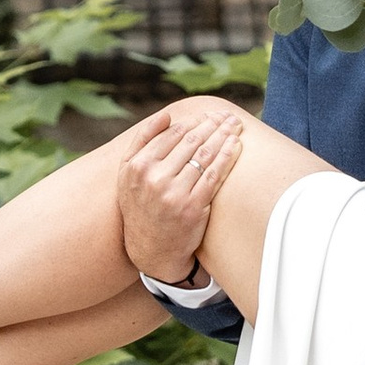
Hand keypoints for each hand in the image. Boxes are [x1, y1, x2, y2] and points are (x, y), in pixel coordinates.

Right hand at [120, 101, 246, 286]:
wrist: (150, 249)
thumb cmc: (141, 204)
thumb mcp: (128, 173)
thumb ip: (142, 141)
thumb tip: (167, 115)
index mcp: (137, 166)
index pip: (173, 134)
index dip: (195, 122)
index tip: (209, 115)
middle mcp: (154, 178)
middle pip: (191, 141)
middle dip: (213, 124)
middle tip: (228, 116)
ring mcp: (174, 193)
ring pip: (205, 155)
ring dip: (224, 136)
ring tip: (236, 125)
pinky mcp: (193, 207)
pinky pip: (214, 175)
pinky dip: (227, 157)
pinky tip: (236, 145)